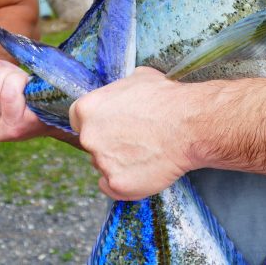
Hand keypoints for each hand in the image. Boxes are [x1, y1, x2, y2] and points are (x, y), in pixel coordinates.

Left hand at [69, 67, 193, 200]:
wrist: (188, 125)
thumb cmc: (166, 98)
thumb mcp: (137, 78)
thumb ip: (119, 90)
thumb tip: (122, 93)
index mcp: (87, 109)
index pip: (77, 120)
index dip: (96, 123)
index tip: (110, 126)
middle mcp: (88, 137)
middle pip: (90, 144)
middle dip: (107, 143)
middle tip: (133, 141)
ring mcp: (101, 162)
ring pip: (103, 166)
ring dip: (118, 163)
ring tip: (145, 154)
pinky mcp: (117, 184)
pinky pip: (113, 187)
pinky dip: (126, 183)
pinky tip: (143, 171)